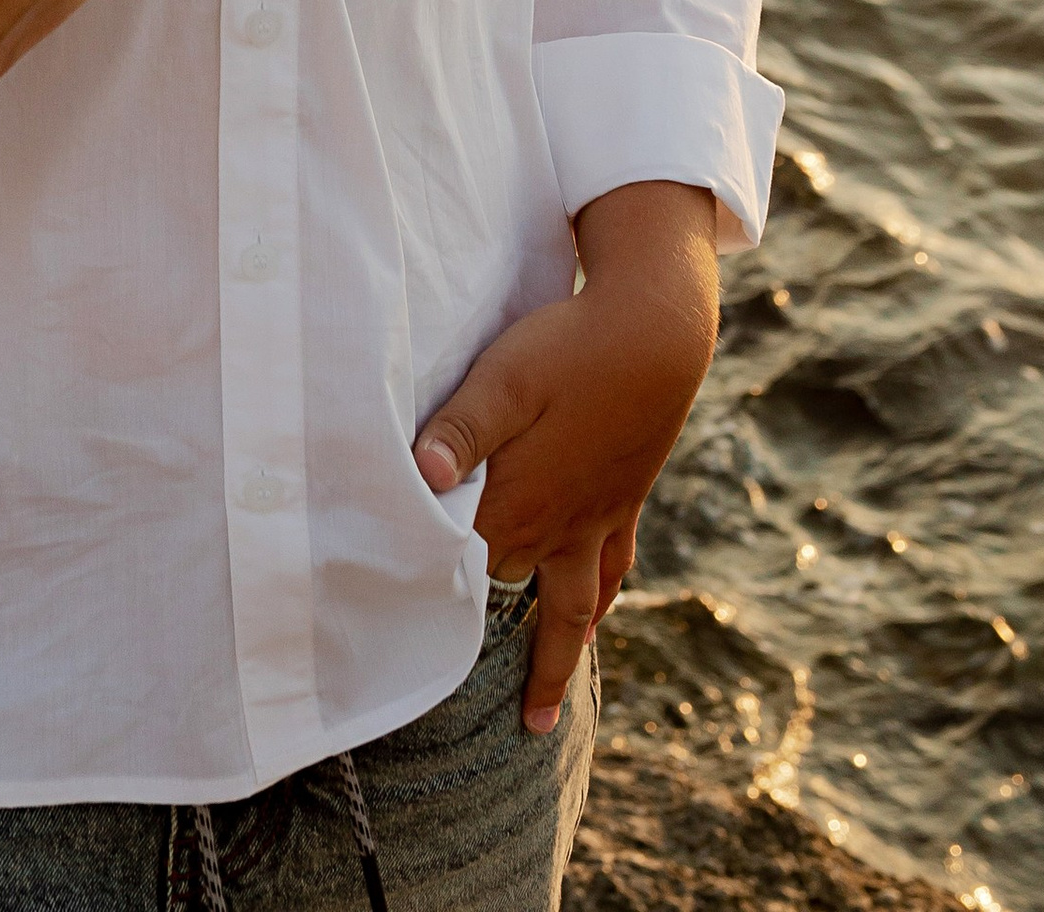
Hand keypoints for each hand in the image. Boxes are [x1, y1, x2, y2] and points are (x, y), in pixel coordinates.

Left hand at [413, 182, 719, 731]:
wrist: (656, 334)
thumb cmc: (569, 350)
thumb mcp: (503, 379)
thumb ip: (460, 429)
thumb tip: (419, 477)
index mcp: (521, 506)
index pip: (463, 569)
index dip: (425, 592)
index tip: (387, 628)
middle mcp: (560, 529)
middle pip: (507, 590)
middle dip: (479, 628)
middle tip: (441, 680)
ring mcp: (596, 520)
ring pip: (572, 608)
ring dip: (552, 656)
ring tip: (539, 710)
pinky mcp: (623, 500)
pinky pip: (612, 573)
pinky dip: (599, 602)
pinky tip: (595, 614)